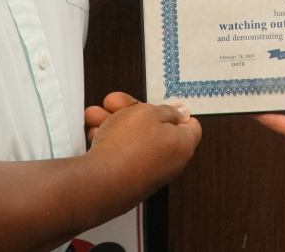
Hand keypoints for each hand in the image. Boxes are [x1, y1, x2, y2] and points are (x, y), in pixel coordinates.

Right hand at [84, 94, 200, 195]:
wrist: (102, 181)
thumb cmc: (129, 143)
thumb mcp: (148, 112)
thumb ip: (167, 110)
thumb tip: (183, 113)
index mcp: (182, 144)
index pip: (190, 127)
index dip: (176, 112)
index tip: (159, 103)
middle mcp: (169, 161)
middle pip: (155, 129)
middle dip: (131, 112)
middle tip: (112, 102)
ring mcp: (148, 173)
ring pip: (134, 139)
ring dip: (114, 123)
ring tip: (93, 114)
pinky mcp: (129, 181)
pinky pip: (124, 155)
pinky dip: (110, 142)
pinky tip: (94, 133)